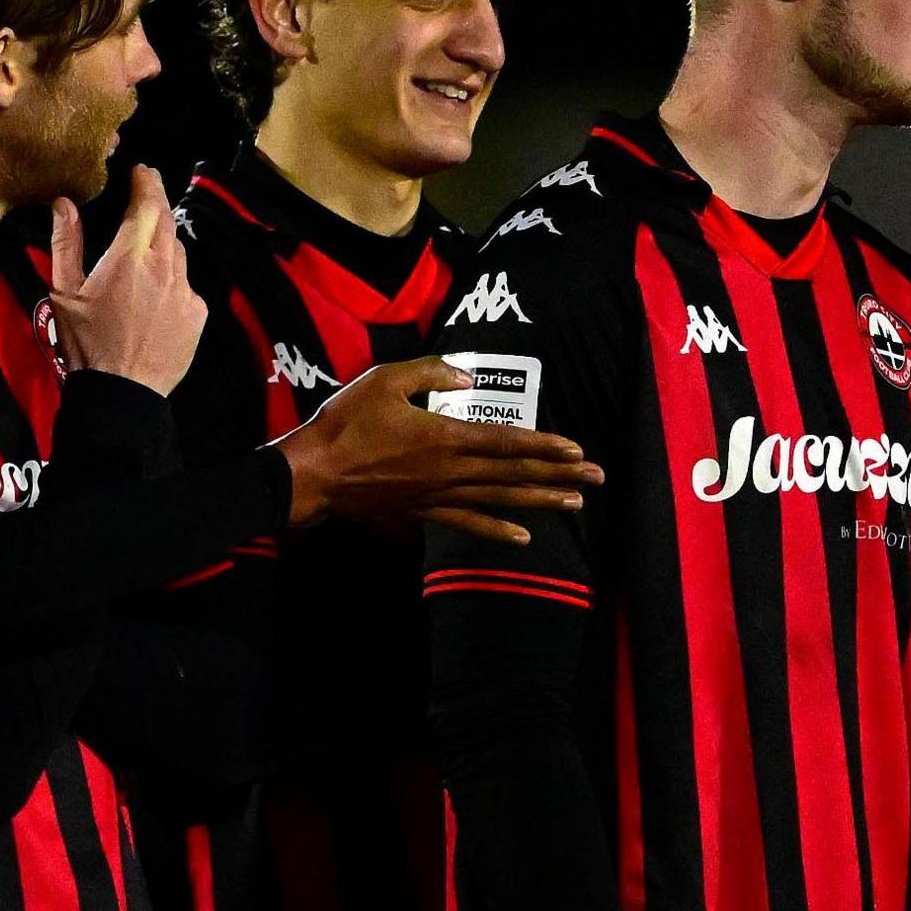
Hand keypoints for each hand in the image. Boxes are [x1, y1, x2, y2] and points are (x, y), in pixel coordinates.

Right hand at [48, 166, 203, 393]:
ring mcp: (185, 292)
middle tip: (146, 194)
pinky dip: (172, 278)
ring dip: (163, 242)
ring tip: (145, 246)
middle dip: (157, 204)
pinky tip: (155, 292)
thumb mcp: (63, 292)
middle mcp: (164, 268)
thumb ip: (65, 244)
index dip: (146, 182)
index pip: (147, 204)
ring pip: (177, 253)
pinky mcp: (197, 314)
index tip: (142, 170)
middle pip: (167, 222)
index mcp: (130, 257)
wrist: (122, 393)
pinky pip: (186, 285)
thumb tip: (64, 203)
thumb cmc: (86, 344)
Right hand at [277, 358, 598, 544]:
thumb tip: (467, 378)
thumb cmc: (345, 423)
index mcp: (444, 437)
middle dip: (559, 476)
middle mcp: (450, 471)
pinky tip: (522, 538)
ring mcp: (438, 495)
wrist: (313, 475)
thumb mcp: (385, 380)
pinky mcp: (423, 511)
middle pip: (513, 475)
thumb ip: (431, 372)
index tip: (577, 451)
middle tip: (597, 480)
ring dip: (540, 502)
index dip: (544, 447)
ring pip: (499, 501)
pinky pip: (467, 523)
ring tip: (575, 504)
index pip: (506, 442)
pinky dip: (496, 531)